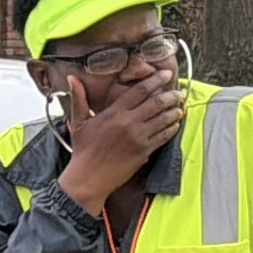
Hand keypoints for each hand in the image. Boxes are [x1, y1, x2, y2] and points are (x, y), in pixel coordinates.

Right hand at [56, 72, 185, 213]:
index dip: (155, 80)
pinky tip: (176, 124)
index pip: (140, 91)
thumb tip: (72, 78)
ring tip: (180, 106)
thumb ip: (79, 98)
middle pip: (156, 103)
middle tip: (179, 91)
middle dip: (171, 95)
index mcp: (114, 113)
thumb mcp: (79, 122)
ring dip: (174, 111)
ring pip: (163, 119)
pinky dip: (171, 129)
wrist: (88, 178)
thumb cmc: (82, 150)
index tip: (165, 74)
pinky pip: (163, 137)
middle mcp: (128, 123)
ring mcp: (138, 138)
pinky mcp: (144, 152)